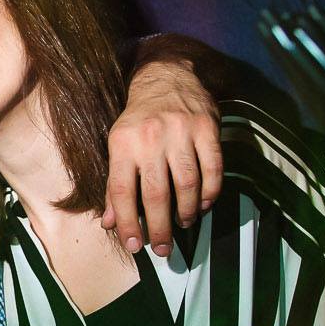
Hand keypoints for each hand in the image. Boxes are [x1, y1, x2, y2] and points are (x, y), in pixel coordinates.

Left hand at [103, 59, 221, 256]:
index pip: (121, 191)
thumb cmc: (138, 120)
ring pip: (187, 184)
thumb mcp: (118, 146)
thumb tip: (111, 223)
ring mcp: (181, 132)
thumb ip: (114, 185)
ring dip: (186, 212)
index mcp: (122, 144)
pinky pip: (213, 169)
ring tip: (183, 225)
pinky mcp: (207, 128)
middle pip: (155, 194)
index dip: (127, 222)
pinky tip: (203, 205)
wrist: (166, 76)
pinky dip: (210, 192)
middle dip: (159, 228)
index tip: (134, 245)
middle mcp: (151, 139)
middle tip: (163, 249)